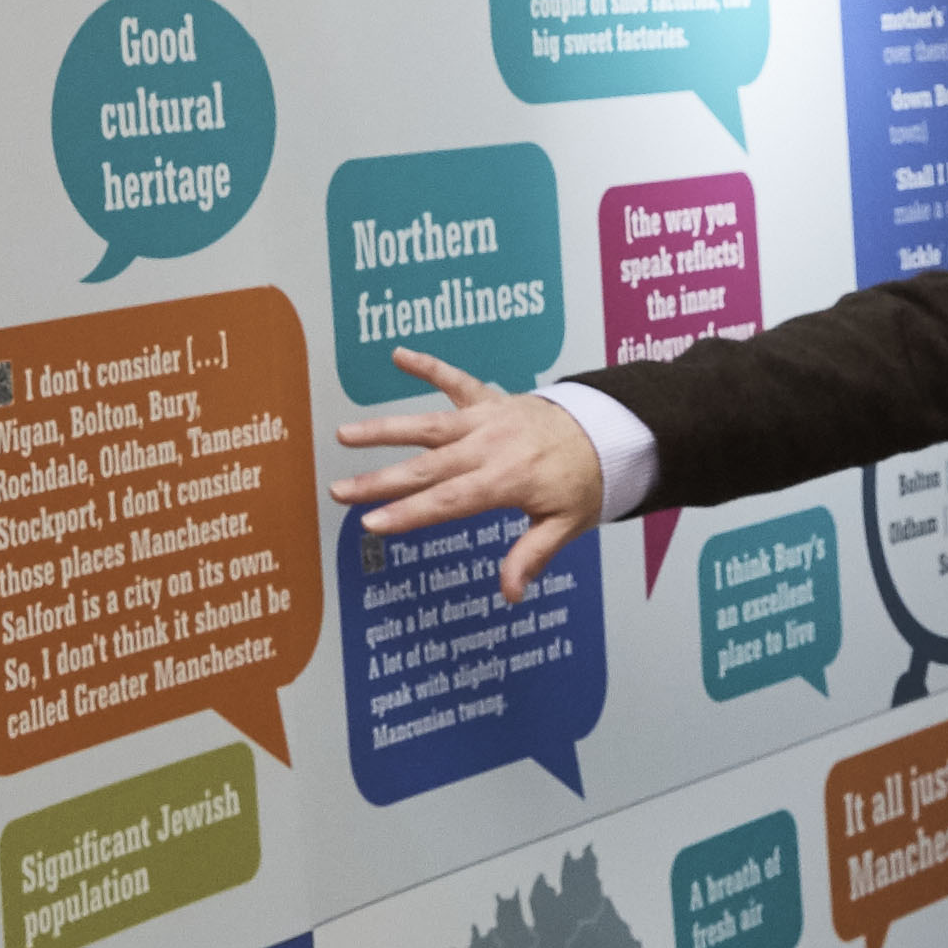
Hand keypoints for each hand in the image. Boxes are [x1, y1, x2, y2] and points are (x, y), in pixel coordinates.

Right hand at [327, 353, 604, 602]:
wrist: (607, 433)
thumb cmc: (583, 482)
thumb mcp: (565, 525)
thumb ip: (531, 555)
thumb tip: (511, 593)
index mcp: (506, 479)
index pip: (448, 501)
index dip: (409, 514)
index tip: (372, 523)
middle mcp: (490, 446)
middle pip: (427, 467)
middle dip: (380, 481)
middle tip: (340, 491)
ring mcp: (486, 418)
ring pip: (428, 424)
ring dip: (385, 429)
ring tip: (344, 434)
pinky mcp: (490, 399)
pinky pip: (455, 378)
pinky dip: (428, 365)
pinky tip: (398, 354)